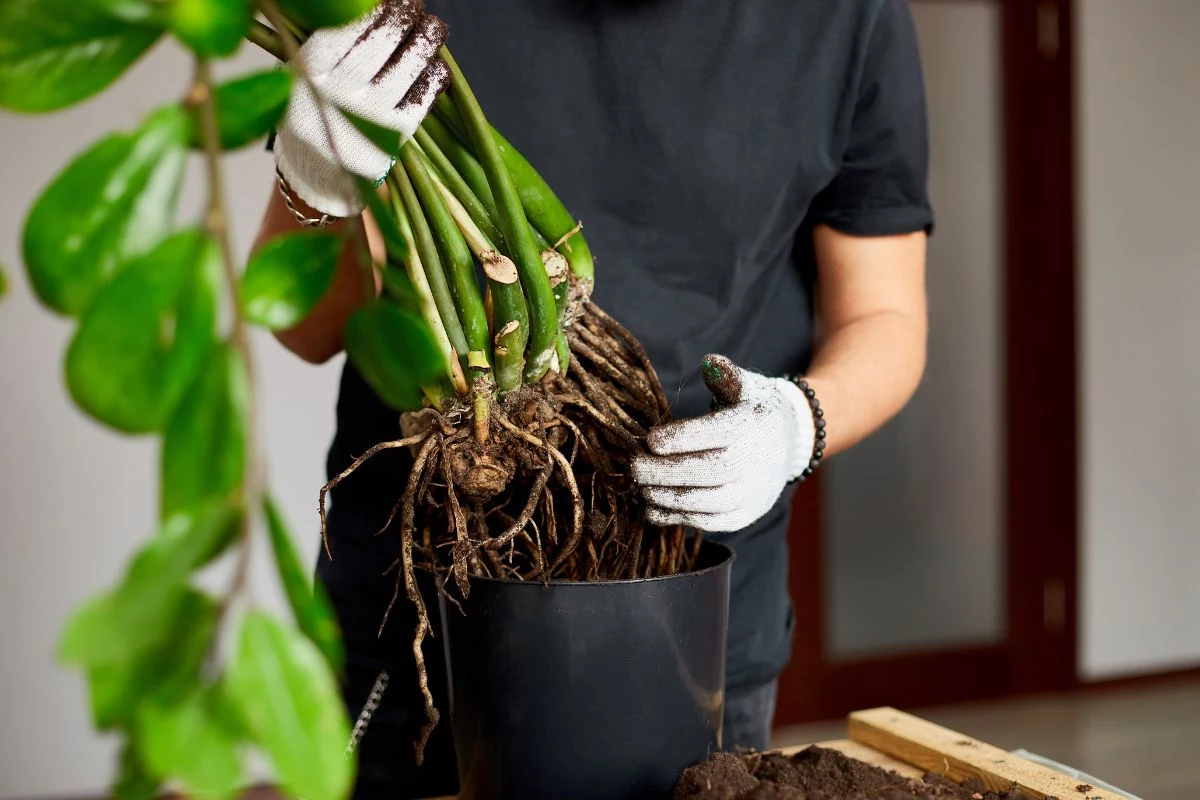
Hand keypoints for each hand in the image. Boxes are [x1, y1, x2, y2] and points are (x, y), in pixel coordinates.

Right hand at [273, 0, 448, 217]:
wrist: (316, 165)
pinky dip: (434, 78)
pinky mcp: (390, 141)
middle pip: (379, 45)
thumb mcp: (311, 67)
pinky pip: (422, 100)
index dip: (377, 10)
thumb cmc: (317, 102)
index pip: (347, 28)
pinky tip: (436, 65)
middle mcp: (335, 96)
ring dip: (426, 42)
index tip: (394, 0)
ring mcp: (365, 120)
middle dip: (404, 19)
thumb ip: (338, 39)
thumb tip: (385, 6)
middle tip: (417, 7)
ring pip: (406, 70)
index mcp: (308, 70)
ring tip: (433, 29)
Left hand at [632, 355, 818, 531]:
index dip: (682, 438)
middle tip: (633, 467)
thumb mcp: (745, 385)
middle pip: (709, 471)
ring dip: (667, 497)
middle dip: (665, 472)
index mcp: (752, 425)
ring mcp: (753, 492)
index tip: (650, 440)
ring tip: (640, 487)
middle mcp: (756, 461)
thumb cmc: (753, 409)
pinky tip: (653, 508)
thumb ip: (725, 375)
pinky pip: (710, 522)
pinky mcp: (745, 515)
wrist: (790, 442)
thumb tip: (709, 363)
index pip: (718, 433)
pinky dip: (678, 518)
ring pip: (708, 502)